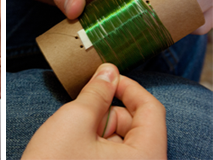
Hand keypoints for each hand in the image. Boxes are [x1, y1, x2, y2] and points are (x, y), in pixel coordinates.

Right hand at [22, 63, 166, 158]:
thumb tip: (108, 73)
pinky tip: (73, 149)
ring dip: (96, 131)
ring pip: (121, 139)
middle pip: (135, 125)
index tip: (108, 78)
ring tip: (72, 141)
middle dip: (106, 114)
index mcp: (145, 157)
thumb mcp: (74, 119)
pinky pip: (112, 155)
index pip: (151, 109)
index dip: (128, 87)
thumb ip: (96, 92)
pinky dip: (94, 145)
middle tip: (79, 117)